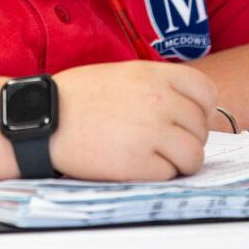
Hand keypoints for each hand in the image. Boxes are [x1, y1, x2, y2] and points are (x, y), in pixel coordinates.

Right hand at [49, 60, 218, 181]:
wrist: (41, 118)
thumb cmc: (75, 97)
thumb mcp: (121, 74)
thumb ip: (156, 86)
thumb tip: (184, 108)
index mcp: (154, 74)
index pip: (206, 92)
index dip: (203, 109)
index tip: (190, 119)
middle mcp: (159, 100)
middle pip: (201, 127)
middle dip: (187, 138)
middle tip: (164, 143)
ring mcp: (152, 132)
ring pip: (193, 155)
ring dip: (179, 161)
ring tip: (155, 158)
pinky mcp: (139, 163)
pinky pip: (169, 173)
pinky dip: (158, 174)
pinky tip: (136, 165)